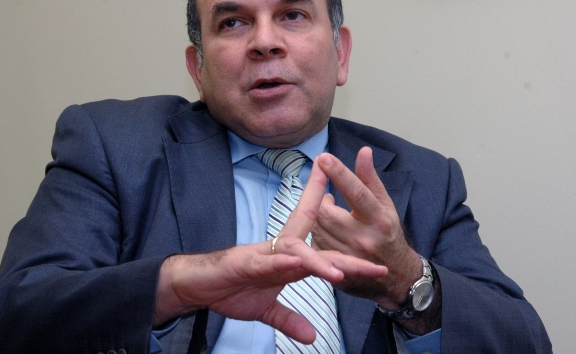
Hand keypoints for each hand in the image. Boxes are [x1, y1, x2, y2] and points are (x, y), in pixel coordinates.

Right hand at [154, 156, 386, 343]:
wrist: (198, 285)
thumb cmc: (230, 289)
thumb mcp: (266, 310)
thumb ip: (290, 319)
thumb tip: (312, 336)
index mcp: (288, 260)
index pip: (320, 246)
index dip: (346, 243)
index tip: (370, 240)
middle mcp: (282, 252)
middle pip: (320, 244)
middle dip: (348, 248)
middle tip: (377, 254)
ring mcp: (266, 255)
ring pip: (301, 251)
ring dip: (324, 262)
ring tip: (344, 274)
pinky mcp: (249, 262)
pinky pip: (273, 262)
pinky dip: (289, 264)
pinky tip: (304, 265)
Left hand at [312, 147, 422, 309]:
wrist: (396, 278)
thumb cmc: (388, 234)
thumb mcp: (385, 206)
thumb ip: (370, 179)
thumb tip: (364, 151)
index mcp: (379, 219)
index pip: (357, 192)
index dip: (339, 174)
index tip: (323, 157)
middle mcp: (364, 239)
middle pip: (326, 213)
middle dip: (320, 201)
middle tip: (326, 196)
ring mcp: (348, 257)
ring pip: (317, 229)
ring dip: (317, 216)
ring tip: (328, 212)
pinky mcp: (336, 270)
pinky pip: (315, 245)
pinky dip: (317, 234)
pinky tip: (326, 231)